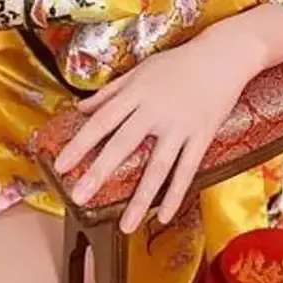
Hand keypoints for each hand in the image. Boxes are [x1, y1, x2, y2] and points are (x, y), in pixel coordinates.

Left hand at [53, 24, 266, 233]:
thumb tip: (81, 108)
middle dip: (99, 171)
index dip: (80, 143)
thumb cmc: (177, 62)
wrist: (222, 56)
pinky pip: (187, 170)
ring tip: (124, 226)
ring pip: (157, 166)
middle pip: (123, 143)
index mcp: (137, 92)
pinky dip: (175, 194)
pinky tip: (162, 216)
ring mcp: (180, 125)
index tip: (60, 164)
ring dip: (140, 198)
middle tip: (78, 197)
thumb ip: (110, 91)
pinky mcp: (202, 136)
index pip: (102, 120)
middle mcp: (155, 110)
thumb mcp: (140, 70)